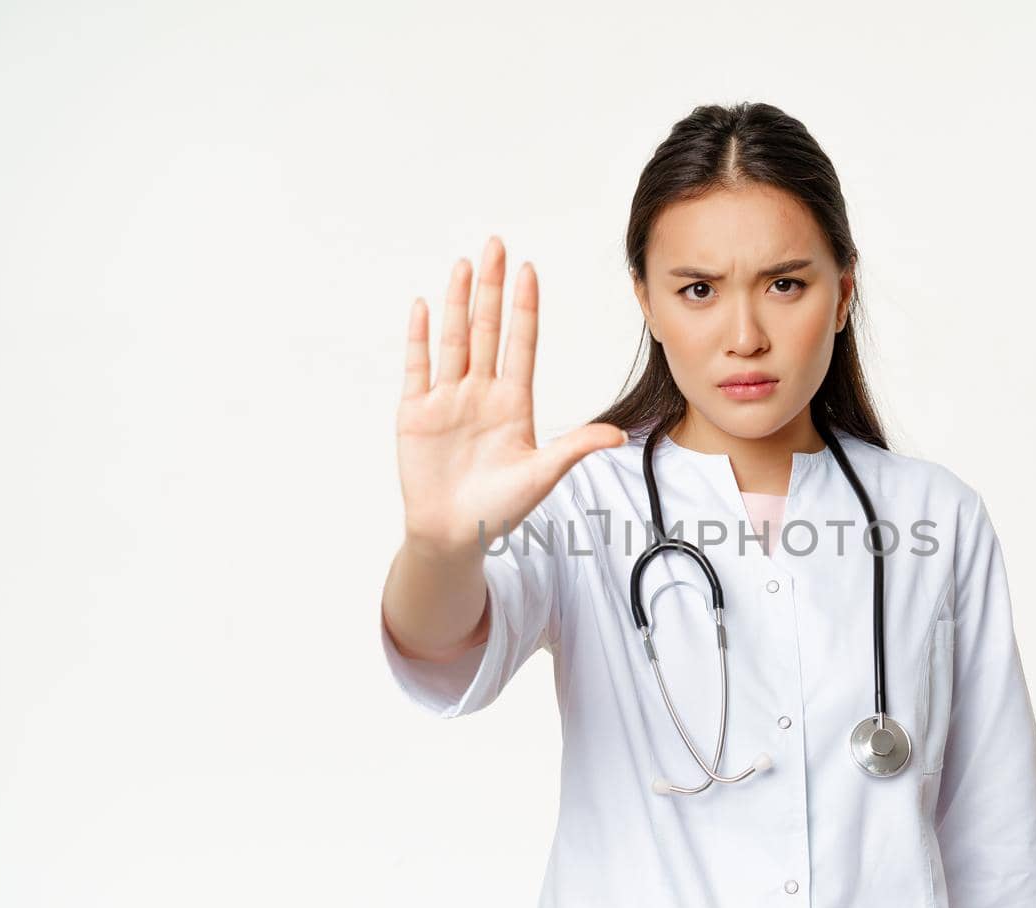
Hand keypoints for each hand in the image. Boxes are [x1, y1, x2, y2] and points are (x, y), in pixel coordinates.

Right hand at [396, 236, 626, 553]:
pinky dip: (420, 337)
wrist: (454, 536)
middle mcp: (480, 393)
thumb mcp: (543, 475)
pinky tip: (424, 306)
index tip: (529, 271)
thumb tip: (618, 435)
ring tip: (464, 263)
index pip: (520, 343)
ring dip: (457, 301)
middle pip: (486, 329)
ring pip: (454, 339)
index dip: (524, 307)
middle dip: (491, 287)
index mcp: (513, 403)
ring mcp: (447, 400)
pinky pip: (418, 367)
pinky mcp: (416, 413)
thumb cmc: (499, 510)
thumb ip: (575, 448)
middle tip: (496, 244)